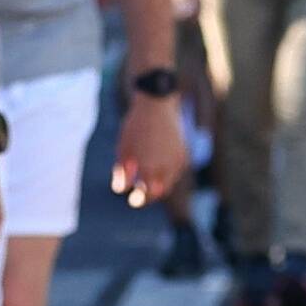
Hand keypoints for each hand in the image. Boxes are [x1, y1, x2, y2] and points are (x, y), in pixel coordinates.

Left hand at [110, 86, 189, 206]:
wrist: (157, 104)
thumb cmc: (135, 127)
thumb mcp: (123, 149)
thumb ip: (122, 173)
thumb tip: (121, 190)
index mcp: (150, 169)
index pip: (147, 195)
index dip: (140, 200)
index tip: (133, 201)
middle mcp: (167, 168)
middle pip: (161, 191)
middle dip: (151, 194)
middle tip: (140, 193)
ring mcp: (178, 161)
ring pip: (170, 181)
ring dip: (159, 183)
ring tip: (147, 177)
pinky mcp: (184, 153)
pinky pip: (176, 170)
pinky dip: (168, 172)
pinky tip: (158, 166)